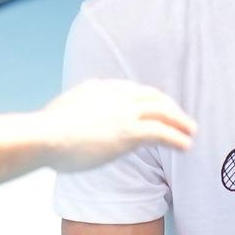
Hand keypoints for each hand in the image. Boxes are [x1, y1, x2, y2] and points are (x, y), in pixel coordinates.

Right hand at [40, 80, 195, 170]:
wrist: (43, 136)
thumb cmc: (45, 132)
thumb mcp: (63, 111)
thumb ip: (77, 109)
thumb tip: (75, 116)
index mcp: (100, 88)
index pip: (134, 90)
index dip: (150, 101)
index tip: (158, 110)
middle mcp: (116, 95)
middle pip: (154, 96)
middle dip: (171, 107)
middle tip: (182, 120)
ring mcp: (124, 112)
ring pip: (163, 111)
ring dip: (181, 122)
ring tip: (191, 133)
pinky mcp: (129, 131)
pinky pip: (162, 132)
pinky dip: (177, 138)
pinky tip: (186, 146)